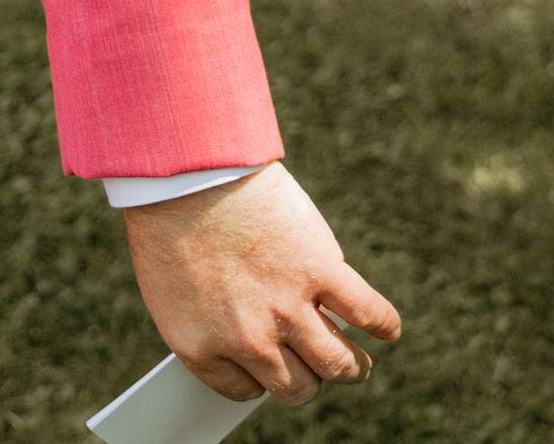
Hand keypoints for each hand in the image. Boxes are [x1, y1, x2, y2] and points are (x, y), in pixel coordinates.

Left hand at [119, 162, 400, 405]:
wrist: (179, 165)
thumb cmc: (167, 214)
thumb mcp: (172, 284)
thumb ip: (210, 320)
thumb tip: (252, 344)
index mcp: (201, 346)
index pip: (246, 389)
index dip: (261, 375)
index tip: (268, 363)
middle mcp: (247, 339)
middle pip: (297, 386)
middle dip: (307, 377)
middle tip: (315, 362)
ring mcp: (287, 307)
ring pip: (339, 364)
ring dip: (352, 365)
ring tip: (356, 359)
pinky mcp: (319, 269)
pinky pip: (368, 313)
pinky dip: (383, 325)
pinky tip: (385, 329)